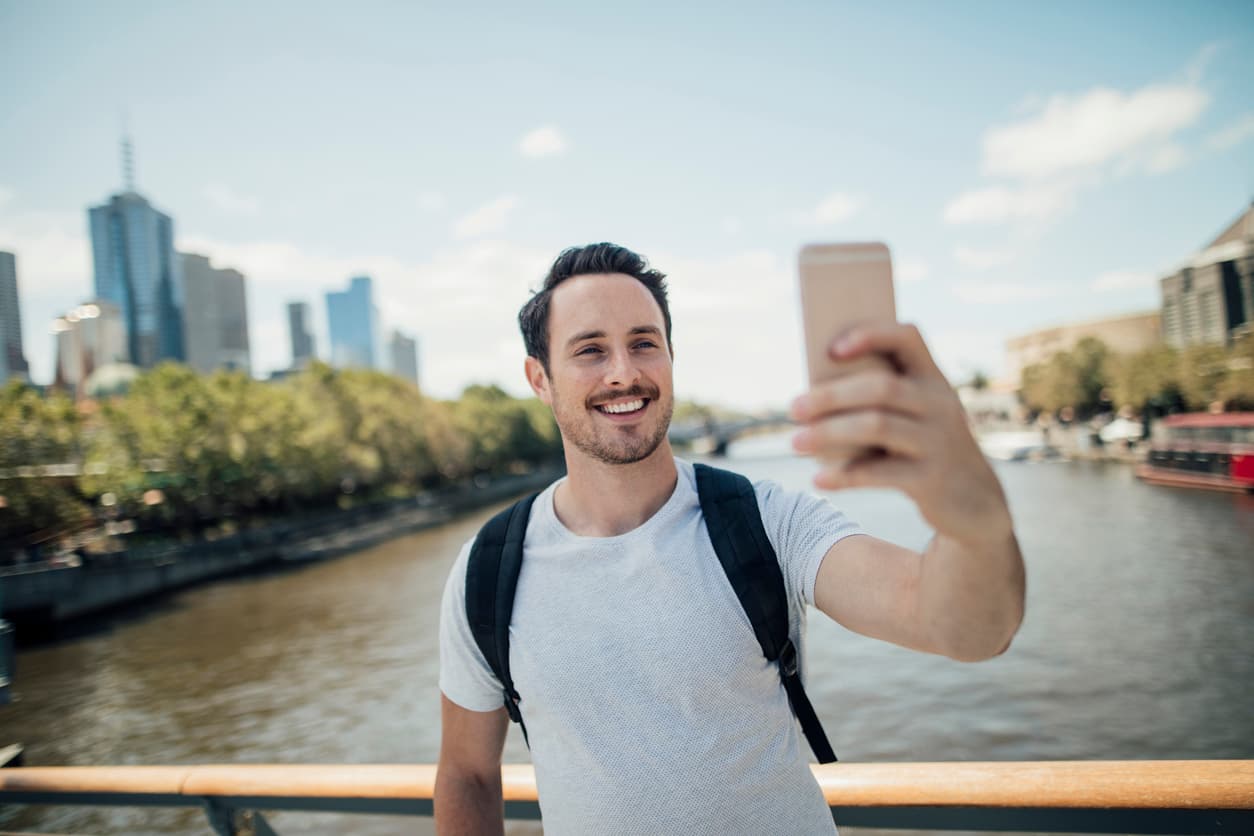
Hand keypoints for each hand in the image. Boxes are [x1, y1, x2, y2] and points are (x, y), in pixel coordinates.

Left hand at [790, 322, 1012, 546]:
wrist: (975, 504)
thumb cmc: (926, 451)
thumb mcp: (917, 418)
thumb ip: (882, 402)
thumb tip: (813, 397)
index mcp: (933, 380)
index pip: (908, 337)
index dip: (871, 335)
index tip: (832, 350)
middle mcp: (941, 404)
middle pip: (880, 387)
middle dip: (831, 396)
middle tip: (793, 408)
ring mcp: (939, 441)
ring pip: (876, 426)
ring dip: (828, 433)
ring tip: (795, 443)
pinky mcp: (931, 480)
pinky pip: (879, 473)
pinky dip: (845, 476)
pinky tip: (819, 479)